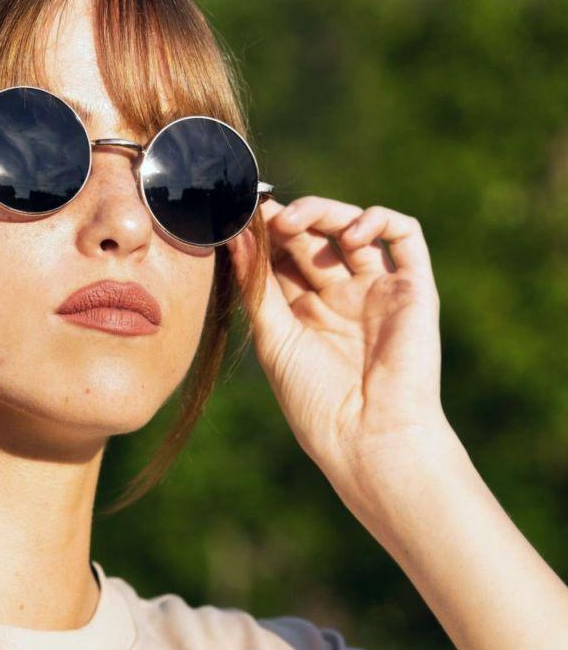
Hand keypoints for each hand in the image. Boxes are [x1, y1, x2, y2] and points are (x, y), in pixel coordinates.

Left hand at [228, 195, 455, 506]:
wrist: (368, 436)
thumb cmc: (314, 399)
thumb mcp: (274, 338)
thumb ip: (257, 286)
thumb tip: (235, 236)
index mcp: (303, 311)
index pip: (282, 257)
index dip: (264, 234)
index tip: (240, 218)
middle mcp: (340, 296)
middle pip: (314, 237)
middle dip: (289, 220)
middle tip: (266, 214)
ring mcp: (376, 290)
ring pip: (352, 228)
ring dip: (323, 213)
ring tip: (293, 223)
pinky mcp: (413, 288)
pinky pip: (405, 236)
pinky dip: (378, 221)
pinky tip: (349, 236)